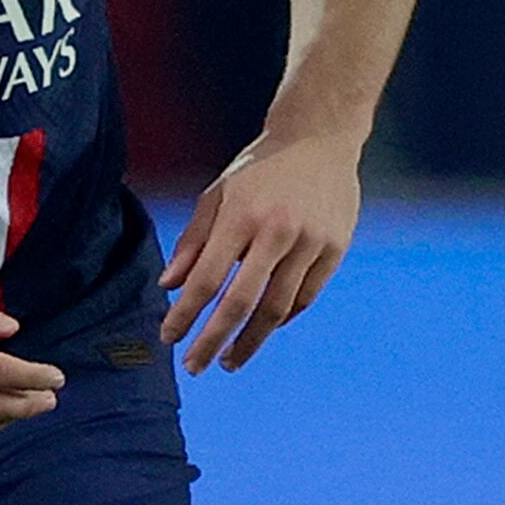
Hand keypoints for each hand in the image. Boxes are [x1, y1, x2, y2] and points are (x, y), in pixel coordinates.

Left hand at [158, 132, 359, 371]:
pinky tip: (263, 329)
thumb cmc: (259, 169)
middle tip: (195, 367)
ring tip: (230, 360)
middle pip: (241, 302)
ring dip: (250, 341)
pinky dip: (281, 319)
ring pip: (277, 308)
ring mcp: (311, 242)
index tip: (168, 338)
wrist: (319, 137)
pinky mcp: (335, 249)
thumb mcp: (218, 194)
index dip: (185, 314)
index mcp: (241, 215)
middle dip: (214, 340)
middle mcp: (277, 231)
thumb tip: (169, 286)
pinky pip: (305, 298)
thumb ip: (193, 241)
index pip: (206, 279)